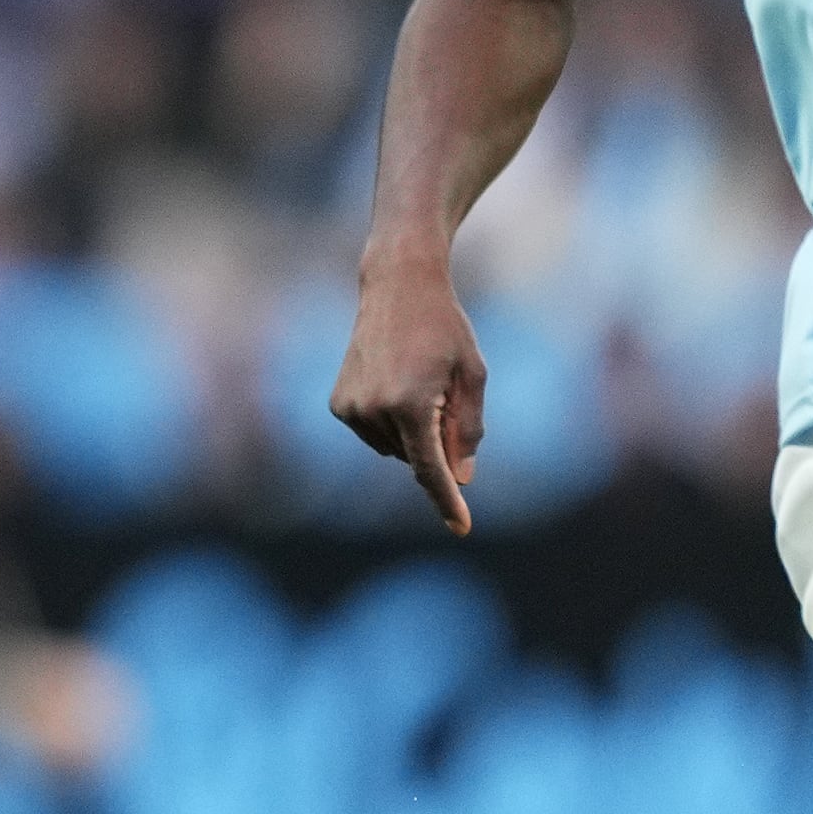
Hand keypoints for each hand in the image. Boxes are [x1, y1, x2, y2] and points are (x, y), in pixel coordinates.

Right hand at [332, 251, 486, 534]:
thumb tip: (461, 478)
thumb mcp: (472, 375)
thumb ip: (467, 430)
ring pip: (395, 450)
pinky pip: (376, 436)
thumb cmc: (444, 327)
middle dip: (437, 443)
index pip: (429, 470)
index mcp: (411, 404)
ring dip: (414, 432)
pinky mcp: (339, 405)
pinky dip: (392, 423)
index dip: (447, 502)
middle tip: (444, 394)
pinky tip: (396, 383)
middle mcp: (374, 410)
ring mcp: (351, 409)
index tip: (461, 528)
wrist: (397, 285)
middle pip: (416, 457)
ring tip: (417, 380)